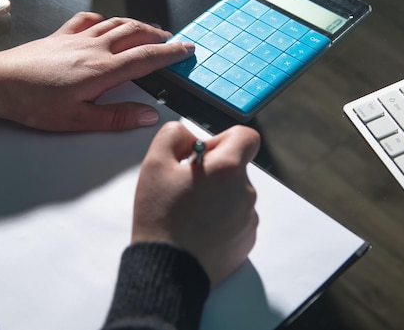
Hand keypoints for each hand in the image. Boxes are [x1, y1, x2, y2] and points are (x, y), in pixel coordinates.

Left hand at [0, 12, 193, 130]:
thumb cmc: (33, 103)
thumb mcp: (77, 121)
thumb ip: (115, 117)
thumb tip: (148, 115)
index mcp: (102, 70)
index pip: (146, 58)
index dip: (170, 54)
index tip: (187, 50)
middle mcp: (94, 48)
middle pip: (135, 34)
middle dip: (159, 36)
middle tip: (173, 41)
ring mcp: (77, 38)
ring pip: (116, 23)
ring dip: (138, 25)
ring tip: (150, 31)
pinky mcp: (61, 34)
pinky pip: (88, 19)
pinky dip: (105, 19)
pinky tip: (106, 23)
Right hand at [132, 121, 260, 286]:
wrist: (168, 269)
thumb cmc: (161, 218)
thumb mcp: (154, 164)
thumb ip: (173, 135)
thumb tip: (187, 135)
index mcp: (227, 169)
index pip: (246, 137)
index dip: (223, 140)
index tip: (203, 155)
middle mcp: (246, 192)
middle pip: (236, 168)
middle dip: (214, 171)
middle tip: (186, 187)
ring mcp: (249, 218)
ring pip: (236, 194)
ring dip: (217, 196)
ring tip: (189, 212)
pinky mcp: (246, 240)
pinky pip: (237, 218)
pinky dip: (221, 219)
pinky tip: (198, 229)